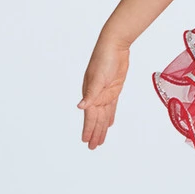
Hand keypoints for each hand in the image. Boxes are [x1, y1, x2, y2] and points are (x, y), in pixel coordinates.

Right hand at [78, 35, 129, 149]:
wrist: (114, 46)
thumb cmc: (104, 59)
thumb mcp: (97, 77)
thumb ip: (91, 94)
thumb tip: (80, 107)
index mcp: (91, 94)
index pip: (90, 117)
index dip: (89, 130)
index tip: (86, 141)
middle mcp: (97, 96)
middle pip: (96, 119)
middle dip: (94, 133)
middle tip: (92, 147)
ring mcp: (105, 93)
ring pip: (104, 116)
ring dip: (102, 128)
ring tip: (100, 140)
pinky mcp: (114, 90)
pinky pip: (111, 107)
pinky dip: (110, 116)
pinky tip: (109, 124)